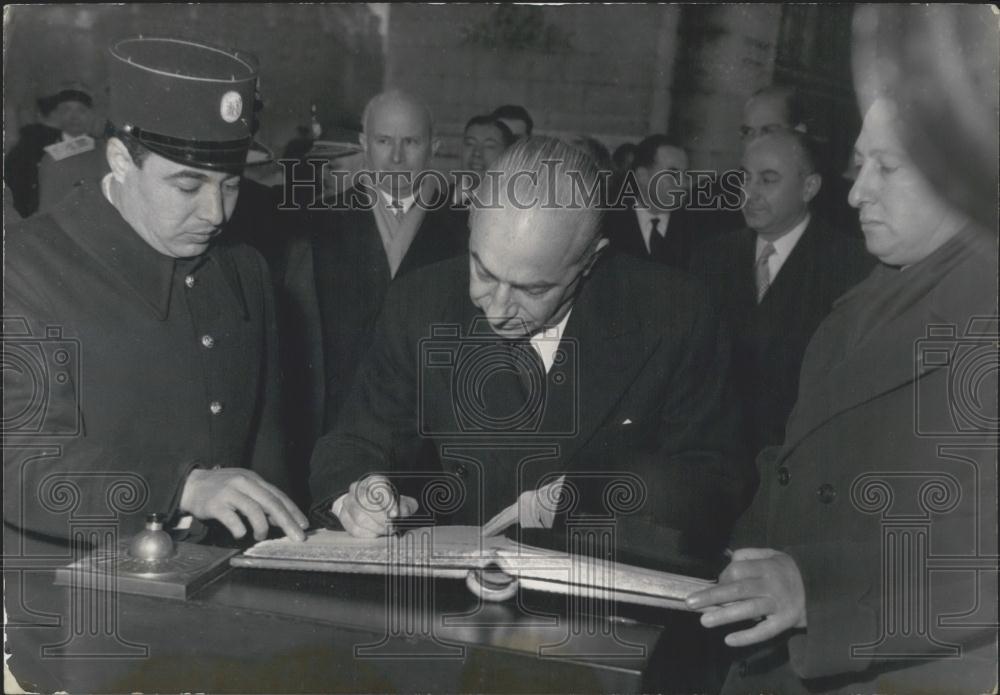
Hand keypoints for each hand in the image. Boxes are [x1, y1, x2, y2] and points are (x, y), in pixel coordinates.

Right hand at [180, 468, 307, 541]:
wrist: (190, 485)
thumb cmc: (221, 489)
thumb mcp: (244, 490)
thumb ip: (261, 502)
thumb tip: (280, 520)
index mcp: (254, 480)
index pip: (278, 496)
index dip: (293, 511)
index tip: (304, 525)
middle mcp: (244, 483)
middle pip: (271, 502)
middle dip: (287, 521)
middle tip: (297, 536)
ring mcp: (229, 492)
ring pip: (254, 510)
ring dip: (262, 527)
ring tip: (261, 537)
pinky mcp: (215, 504)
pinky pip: (232, 518)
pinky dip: (240, 529)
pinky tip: (241, 534)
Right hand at [335, 475, 418, 537]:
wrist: (370, 504)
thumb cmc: (388, 503)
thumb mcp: (400, 501)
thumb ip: (405, 506)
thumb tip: (401, 512)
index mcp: (374, 480)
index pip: (378, 488)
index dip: (388, 502)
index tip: (395, 514)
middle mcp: (357, 488)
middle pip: (365, 502)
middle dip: (381, 518)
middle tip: (391, 526)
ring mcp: (348, 502)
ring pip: (359, 516)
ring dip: (375, 527)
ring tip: (385, 531)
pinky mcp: (343, 516)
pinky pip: (353, 528)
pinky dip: (367, 533)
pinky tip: (376, 533)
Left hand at [685, 547, 806, 646]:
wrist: (821, 588)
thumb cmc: (787, 571)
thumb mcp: (773, 554)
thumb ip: (749, 555)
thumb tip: (726, 562)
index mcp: (767, 566)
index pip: (737, 570)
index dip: (723, 577)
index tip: (717, 584)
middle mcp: (772, 585)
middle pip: (738, 590)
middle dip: (712, 596)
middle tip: (690, 603)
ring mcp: (779, 605)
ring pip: (748, 610)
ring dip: (724, 615)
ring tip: (704, 620)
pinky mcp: (785, 622)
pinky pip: (764, 631)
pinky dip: (747, 636)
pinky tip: (729, 640)